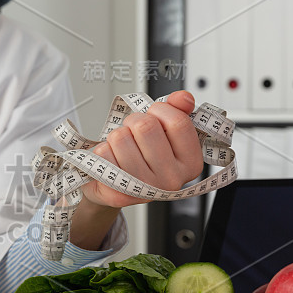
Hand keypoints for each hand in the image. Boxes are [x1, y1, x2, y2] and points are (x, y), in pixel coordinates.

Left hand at [82, 90, 203, 208]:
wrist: (116, 186)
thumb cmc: (142, 156)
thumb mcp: (165, 132)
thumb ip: (177, 110)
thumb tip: (183, 98)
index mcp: (190, 163)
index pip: (178, 122)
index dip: (160, 109)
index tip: (153, 114)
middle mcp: (171, 179)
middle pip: (145, 126)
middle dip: (133, 121)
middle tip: (132, 131)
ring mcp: (145, 189)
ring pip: (121, 137)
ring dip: (116, 135)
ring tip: (122, 148)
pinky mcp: (119, 194)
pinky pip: (103, 152)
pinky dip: (102, 149)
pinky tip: (111, 160)